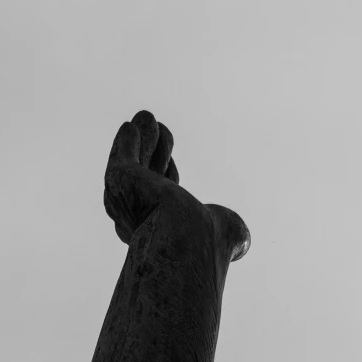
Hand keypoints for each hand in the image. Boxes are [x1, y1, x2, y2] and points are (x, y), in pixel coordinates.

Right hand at [103, 110, 248, 263]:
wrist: (188, 241)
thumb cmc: (208, 245)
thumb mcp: (230, 234)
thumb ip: (233, 233)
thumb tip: (242, 239)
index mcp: (160, 233)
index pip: (161, 200)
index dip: (166, 178)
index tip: (171, 162)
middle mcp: (137, 222)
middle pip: (144, 179)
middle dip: (152, 154)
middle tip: (159, 128)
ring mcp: (125, 203)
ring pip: (133, 166)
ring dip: (141, 141)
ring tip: (147, 116)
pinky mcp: (118, 183)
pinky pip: (121, 158)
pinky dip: (125, 143)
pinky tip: (131, 126)